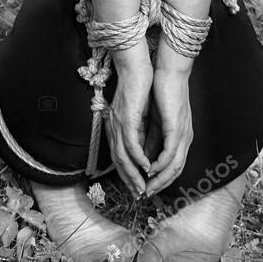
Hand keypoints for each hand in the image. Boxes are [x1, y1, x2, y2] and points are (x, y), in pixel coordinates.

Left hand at [104, 44, 152, 197]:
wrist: (136, 66)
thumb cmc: (140, 87)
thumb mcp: (142, 114)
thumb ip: (142, 132)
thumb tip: (147, 151)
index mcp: (117, 127)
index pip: (120, 158)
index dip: (128, 175)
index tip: (138, 188)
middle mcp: (115, 127)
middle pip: (119, 162)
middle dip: (130, 180)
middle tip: (140, 195)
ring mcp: (119, 123)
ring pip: (122, 156)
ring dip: (133, 174)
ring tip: (143, 186)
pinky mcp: (127, 117)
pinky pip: (130, 142)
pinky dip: (137, 156)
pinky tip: (145, 166)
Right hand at [144, 67, 192, 195]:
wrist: (169, 71)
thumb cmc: (162, 91)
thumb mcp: (156, 119)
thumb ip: (152, 137)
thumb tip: (145, 155)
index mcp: (180, 136)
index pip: (174, 165)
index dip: (161, 179)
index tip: (146, 187)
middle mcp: (185, 138)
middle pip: (176, 171)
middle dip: (159, 185)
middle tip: (145, 194)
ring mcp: (182, 133)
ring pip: (175, 166)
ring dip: (160, 180)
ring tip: (146, 187)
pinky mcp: (176, 127)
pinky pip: (170, 153)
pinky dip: (160, 165)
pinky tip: (150, 170)